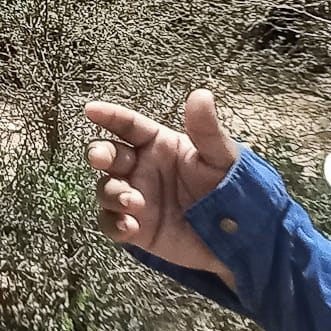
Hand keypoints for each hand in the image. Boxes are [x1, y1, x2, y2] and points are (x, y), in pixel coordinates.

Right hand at [85, 89, 238, 281]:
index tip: (91, 110)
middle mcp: (141, 168)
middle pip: (107, 154)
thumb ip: (206, 129)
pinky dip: (114, 223)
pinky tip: (129, 226)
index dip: (109, 116)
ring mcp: (136, 198)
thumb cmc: (230, 188)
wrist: (239, 236)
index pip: (128, 125)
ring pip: (106, 188)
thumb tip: (201, 94)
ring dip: (112, 193)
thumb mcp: (220, 157)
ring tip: (134, 203)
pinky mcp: (136, 229)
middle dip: (99, 153)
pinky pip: (111, 223)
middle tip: (102, 159)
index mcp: (158, 145)